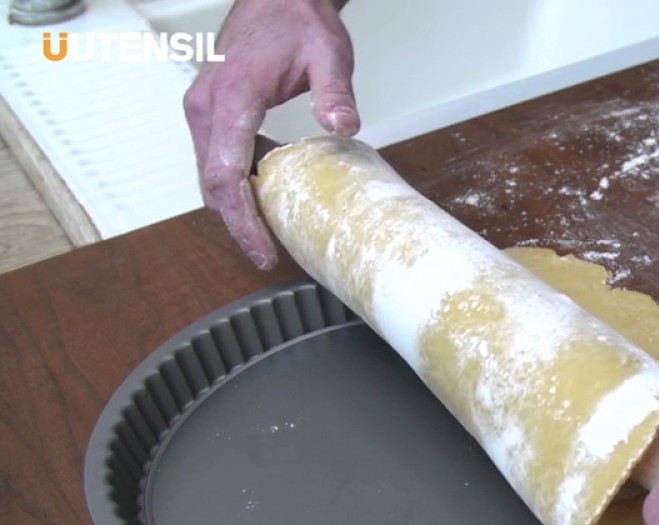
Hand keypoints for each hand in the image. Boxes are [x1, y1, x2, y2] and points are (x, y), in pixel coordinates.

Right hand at [183, 0, 358, 269]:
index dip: (243, 220)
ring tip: (266, 235)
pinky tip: (261, 199)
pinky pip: (213, 160)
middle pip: (212, 184)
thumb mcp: (328, 54)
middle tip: (268, 254)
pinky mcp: (208, 112)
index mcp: (232, 96)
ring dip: (234, 208)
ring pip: (208, 175)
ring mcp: (202, 109)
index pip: (226, 173)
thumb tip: (343, 126)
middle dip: (238, 224)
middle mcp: (206, 106)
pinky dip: (232, 185)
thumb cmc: (296, 20)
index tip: (262, 249)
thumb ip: (334, 93)